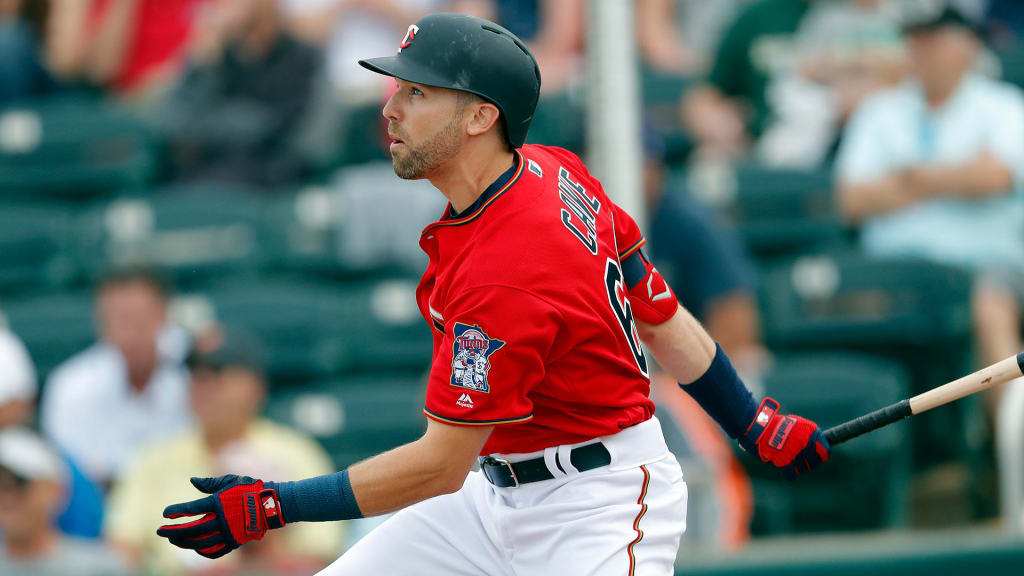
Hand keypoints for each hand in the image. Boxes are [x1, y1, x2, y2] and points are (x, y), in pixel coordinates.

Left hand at [157, 475, 284, 558]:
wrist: (271, 504)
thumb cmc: (250, 489)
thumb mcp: (230, 480)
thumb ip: (210, 482)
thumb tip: (192, 480)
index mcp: (218, 503)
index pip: (190, 508)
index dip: (176, 511)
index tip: (165, 514)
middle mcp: (221, 520)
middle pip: (191, 529)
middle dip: (173, 531)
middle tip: (159, 532)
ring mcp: (228, 533)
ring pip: (199, 543)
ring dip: (183, 542)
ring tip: (173, 540)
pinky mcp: (234, 542)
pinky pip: (214, 551)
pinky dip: (202, 551)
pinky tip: (195, 547)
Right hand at [740, 398, 829, 479]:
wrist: (755, 425)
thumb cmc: (775, 425)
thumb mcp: (796, 424)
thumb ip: (809, 436)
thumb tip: (821, 450)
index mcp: (810, 431)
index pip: (825, 451)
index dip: (821, 456)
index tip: (817, 457)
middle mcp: (805, 441)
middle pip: (815, 463)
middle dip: (808, 463)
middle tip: (799, 458)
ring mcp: (794, 452)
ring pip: (803, 469)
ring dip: (796, 466)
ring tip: (787, 457)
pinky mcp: (782, 461)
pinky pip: (793, 474)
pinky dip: (790, 472)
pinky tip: (785, 466)